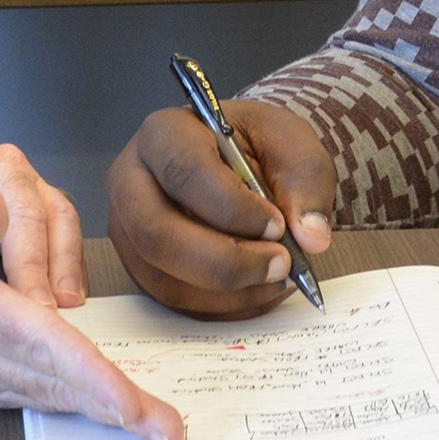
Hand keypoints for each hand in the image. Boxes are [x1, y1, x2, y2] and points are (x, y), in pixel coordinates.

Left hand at [0, 134, 87, 307]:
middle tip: (31, 311)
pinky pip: (70, 229)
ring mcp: (31, 179)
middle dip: (30, 264)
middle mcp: (1, 160)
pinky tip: (69, 300)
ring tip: (57, 310)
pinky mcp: (50, 201)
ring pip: (56, 216)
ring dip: (59, 266)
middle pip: (25, 208)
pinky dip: (72, 266)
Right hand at [0, 192, 183, 439]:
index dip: (98, 381)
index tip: (136, 408)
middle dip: (121, 411)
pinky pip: (37, 399)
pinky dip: (73, 405)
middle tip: (170, 435)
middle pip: (66, 388)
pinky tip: (99, 406)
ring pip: (54, 398)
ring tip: (149, 427)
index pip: (53, 352)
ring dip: (102, 413)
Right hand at [104, 100, 337, 318]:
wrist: (237, 159)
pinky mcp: (140, 268)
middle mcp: (131, 182)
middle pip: (158, 235)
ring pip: (166, 278)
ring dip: (231, 291)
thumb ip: (306, 181)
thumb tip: (310, 237)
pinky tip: (260, 287)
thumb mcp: (291, 143)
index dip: (232, 208)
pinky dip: (225, 305)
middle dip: (226, 262)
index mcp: (164, 134)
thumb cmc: (256, 145)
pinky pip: (175, 302)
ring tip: (279, 276)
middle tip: (282, 265)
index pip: (184, 172)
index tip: (279, 226)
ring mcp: (128, 230)